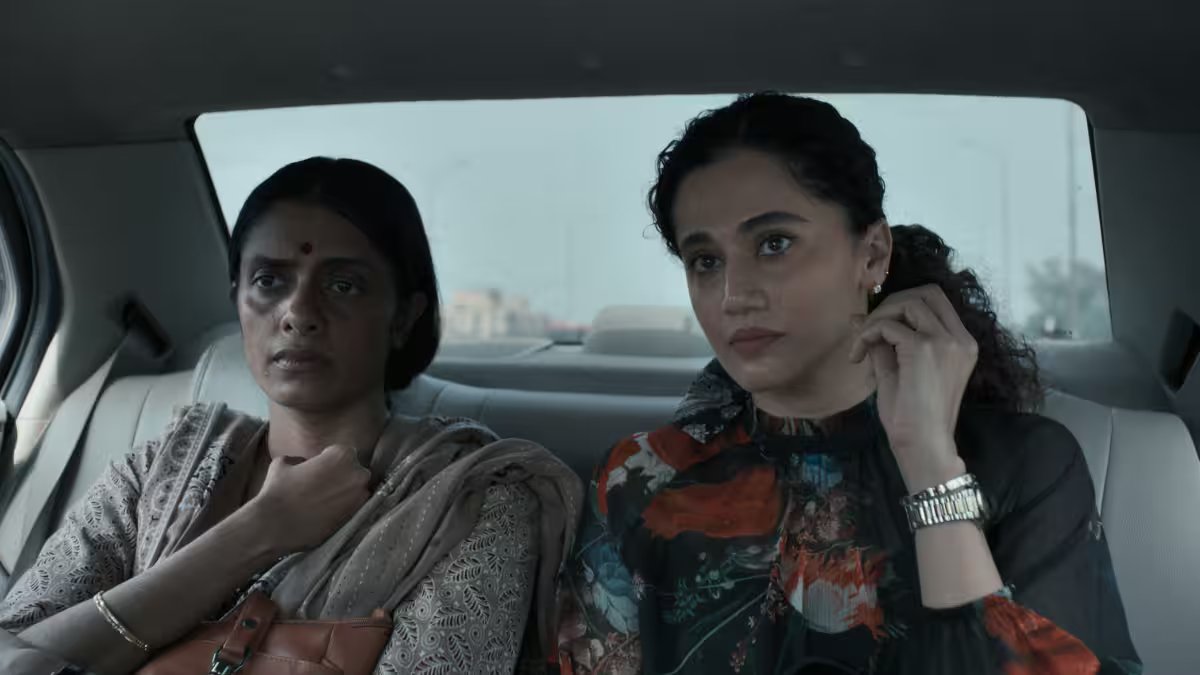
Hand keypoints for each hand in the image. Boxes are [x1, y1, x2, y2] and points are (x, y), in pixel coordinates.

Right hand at [247, 444, 370, 552]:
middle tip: (323, 485)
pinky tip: (326, 511)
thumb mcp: (285, 461)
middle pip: (354, 470)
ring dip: (345, 492)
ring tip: (323, 499)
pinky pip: (354, 507)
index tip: (320, 468)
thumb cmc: (278, 489)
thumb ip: (302, 458)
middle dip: (342, 475)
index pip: (344, 452)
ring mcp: (359, 497)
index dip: (330, 459)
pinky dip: (344, 507)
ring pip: (357, 489)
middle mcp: (357, 474)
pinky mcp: (355, 517)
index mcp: (342, 454)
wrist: (275, 524)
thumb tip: (306, 463)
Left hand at [849, 284, 977, 491]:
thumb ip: (883, 342)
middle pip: (925, 292)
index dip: (902, 305)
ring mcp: (945, 341)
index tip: (878, 329)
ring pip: (906, 303)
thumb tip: (859, 318)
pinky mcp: (925, 348)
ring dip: (877, 319)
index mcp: (961, 343)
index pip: (935, 301)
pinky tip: (857, 357)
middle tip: (868, 330)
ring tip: (861, 346)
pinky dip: (867, 335)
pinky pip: (888, 325)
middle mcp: (960, 337)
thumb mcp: (896, 372)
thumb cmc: (912, 418)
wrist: (923, 446)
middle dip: (891, 304)